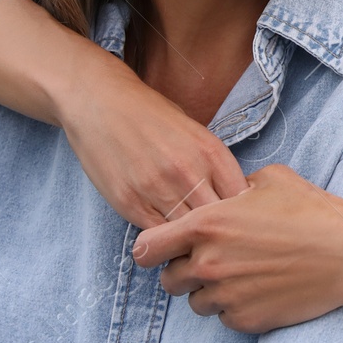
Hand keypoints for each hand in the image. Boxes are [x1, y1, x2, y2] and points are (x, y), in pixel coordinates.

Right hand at [58, 59, 248, 228]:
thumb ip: (215, 165)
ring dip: (190, 239)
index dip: (242, 212)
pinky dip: (164, 238)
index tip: (236, 216)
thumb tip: (236, 198)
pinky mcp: (129, 202)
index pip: (241, 198)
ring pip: (187, 233)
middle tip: (215, 235)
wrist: (100, 103)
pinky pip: (157, 234)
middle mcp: (187, 171)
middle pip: (217, 221)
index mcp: (210, 151)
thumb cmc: (151, 115)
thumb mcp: (195, 131)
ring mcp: (157, 189)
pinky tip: (167, 233)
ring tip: (191, 238)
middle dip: (219, 231)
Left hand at [131, 164, 342, 334]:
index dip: (152, 249)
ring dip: (209, 292)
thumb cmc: (312, 211)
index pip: (147, 248)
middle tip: (212, 261)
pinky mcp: (245, 320)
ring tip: (240, 275)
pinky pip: (224, 318)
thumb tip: (223, 193)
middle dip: (184, 271)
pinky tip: (259, 289)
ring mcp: (226, 295)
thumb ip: (232, 188)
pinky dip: (235, 307)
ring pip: (195, 303)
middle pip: (169, 280)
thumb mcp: (269, 180)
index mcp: (207, 224)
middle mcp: (209, 263)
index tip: (162, 249)